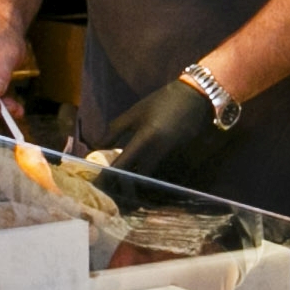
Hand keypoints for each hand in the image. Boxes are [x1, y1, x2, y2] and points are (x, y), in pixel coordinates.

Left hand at [99, 74, 221, 183]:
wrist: (192, 98)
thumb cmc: (160, 102)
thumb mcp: (135, 113)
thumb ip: (115, 130)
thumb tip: (97, 146)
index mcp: (145, 139)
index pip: (123, 164)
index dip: (108, 176)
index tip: (97, 185)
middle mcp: (157, 152)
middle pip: (135, 177)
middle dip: (120, 186)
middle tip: (106, 191)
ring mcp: (168, 156)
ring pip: (146, 176)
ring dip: (132, 183)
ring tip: (118, 188)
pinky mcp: (175, 157)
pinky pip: (155, 170)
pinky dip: (144, 176)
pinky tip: (135, 178)